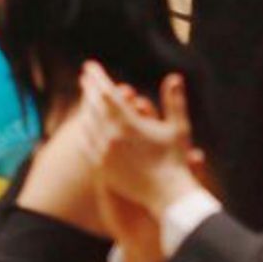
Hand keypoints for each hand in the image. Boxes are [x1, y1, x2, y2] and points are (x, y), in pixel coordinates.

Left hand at [79, 64, 201, 216]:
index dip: (97, 77)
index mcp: (128, 123)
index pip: (106, 92)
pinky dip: (84, 130)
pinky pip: (86, 144)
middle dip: (88, 88)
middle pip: (92, 105)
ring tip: (85, 97)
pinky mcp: (101, 167)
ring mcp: (103, 153)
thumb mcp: (178, 128)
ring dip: (85, 107)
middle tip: (85, 77)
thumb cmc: (176, 160)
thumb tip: (175, 77)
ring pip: (87, 123)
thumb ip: (174, 101)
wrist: (168, 196)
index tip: (90, 65)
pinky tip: (84, 125)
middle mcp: (111, 136)